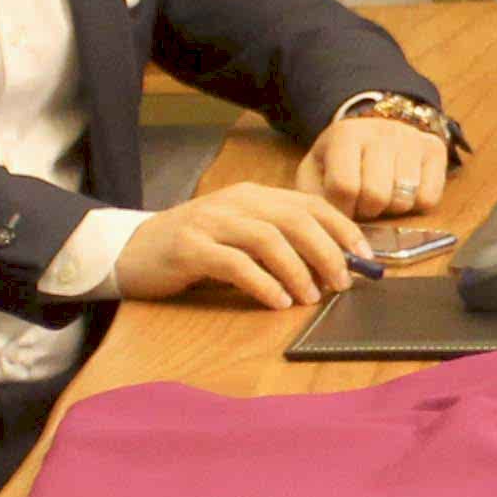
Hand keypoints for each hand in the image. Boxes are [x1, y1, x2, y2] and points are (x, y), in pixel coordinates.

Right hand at [117, 181, 367, 308]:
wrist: (130, 250)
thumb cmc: (193, 248)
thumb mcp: (239, 236)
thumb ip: (278, 242)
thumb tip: (332, 266)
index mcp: (253, 195)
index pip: (310, 204)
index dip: (342, 229)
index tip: (365, 257)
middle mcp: (235, 202)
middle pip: (295, 219)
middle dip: (327, 251)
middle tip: (342, 282)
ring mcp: (210, 222)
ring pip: (268, 239)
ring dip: (298, 270)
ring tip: (311, 296)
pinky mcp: (189, 248)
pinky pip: (234, 263)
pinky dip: (262, 283)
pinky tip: (277, 301)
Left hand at [307, 110, 450, 217]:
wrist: (374, 129)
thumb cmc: (341, 160)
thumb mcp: (316, 172)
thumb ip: (315, 197)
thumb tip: (328, 229)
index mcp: (346, 135)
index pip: (344, 187)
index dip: (342, 210)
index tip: (342, 209)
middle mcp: (382, 131)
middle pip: (376, 195)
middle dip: (367, 210)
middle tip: (363, 203)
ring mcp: (412, 138)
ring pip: (404, 199)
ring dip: (391, 209)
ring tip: (382, 197)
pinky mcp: (434, 149)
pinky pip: (428, 199)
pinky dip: (415, 206)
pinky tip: (402, 193)